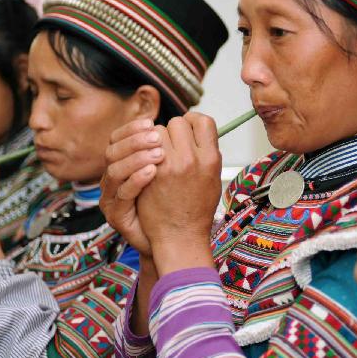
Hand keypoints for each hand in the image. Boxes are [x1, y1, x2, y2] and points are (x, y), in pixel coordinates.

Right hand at [100, 119, 164, 257]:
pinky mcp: (115, 216)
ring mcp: (110, 198)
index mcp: (123, 165)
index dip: (131, 128)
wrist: (172, 241)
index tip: (151, 122)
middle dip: (135, 140)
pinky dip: (136, 180)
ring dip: (137, 158)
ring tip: (160, 154)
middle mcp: (113, 180)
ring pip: (114, 170)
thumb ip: (172, 150)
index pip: (117, 138)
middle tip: (157, 137)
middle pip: (112, 150)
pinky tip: (153, 172)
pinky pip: (122, 194)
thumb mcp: (174, 172)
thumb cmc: (173, 204)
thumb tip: (185, 122)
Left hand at [137, 113, 220, 274]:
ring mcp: (171, 166)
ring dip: (154, 140)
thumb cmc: (197, 209)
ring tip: (156, 155)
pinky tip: (146, 162)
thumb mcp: (213, 179)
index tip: (187, 128)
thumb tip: (197, 131)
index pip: (203, 121)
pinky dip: (144, 152)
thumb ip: (207, 154)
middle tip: (169, 144)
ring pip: (157, 132)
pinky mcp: (152, 174)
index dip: (193, 122)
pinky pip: (144, 148)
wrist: (180, 236)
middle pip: (178, 122)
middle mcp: (192, 159)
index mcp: (211, 159)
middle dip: (172, 131)